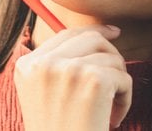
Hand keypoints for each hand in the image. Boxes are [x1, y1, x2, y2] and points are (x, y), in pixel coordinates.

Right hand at [14, 25, 131, 129]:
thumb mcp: (41, 97)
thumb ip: (55, 67)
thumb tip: (95, 34)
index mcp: (27, 66)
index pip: (65, 34)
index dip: (93, 31)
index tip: (113, 33)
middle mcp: (43, 63)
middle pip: (90, 37)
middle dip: (111, 56)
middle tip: (118, 79)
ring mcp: (67, 69)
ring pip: (111, 58)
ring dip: (118, 84)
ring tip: (108, 110)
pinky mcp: (92, 80)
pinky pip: (123, 78)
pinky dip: (125, 100)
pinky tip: (111, 119)